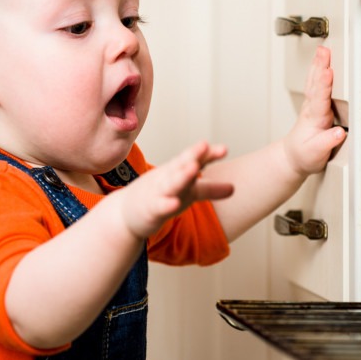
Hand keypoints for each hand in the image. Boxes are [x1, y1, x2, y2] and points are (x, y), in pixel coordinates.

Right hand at [111, 141, 233, 238]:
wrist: (126, 214)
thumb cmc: (160, 197)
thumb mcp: (188, 192)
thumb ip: (210, 189)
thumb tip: (234, 188)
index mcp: (178, 172)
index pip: (194, 160)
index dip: (208, 155)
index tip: (224, 149)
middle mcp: (168, 178)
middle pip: (182, 165)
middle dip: (193, 155)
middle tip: (204, 145)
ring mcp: (158, 192)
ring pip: (171, 183)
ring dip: (181, 175)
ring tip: (193, 168)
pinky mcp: (149, 209)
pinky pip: (159, 206)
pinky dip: (166, 204)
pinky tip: (175, 203)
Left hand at [284, 46, 346, 175]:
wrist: (293, 157)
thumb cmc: (305, 155)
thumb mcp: (316, 154)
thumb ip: (327, 143)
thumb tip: (339, 133)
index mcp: (315, 118)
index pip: (320, 98)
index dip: (324, 84)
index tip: (327, 71)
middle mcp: (313, 109)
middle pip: (316, 84)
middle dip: (320, 66)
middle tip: (324, 50)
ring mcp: (312, 106)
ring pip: (314, 82)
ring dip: (318, 65)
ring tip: (322, 50)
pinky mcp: (315, 105)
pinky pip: (316, 84)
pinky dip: (318, 71)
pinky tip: (321, 63)